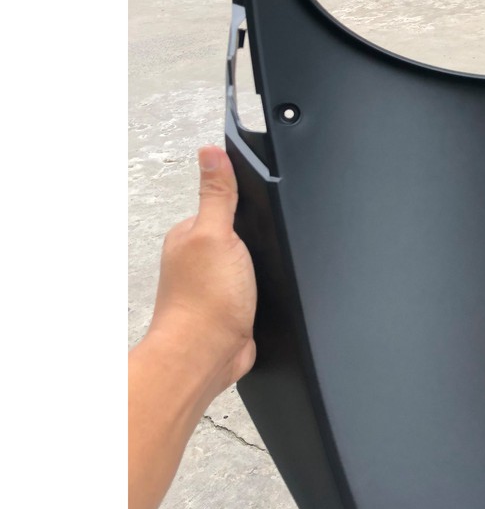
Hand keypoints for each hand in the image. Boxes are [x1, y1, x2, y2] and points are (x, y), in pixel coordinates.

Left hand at [146, 146, 256, 401]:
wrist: (206, 357)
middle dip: (257, 236)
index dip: (245, 203)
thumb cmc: (204, 301)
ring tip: (270, 266)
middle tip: (269, 242)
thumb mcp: (216, 234)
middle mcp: (198, 258)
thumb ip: (217, 194)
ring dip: (261, 264)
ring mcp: (215, 285)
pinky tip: (270, 289)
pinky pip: (253, 287)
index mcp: (190, 234)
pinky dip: (264, 287)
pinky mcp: (232, 308)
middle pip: (238, 233)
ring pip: (248, 262)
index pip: (222, 203)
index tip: (263, 207)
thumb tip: (210, 151)